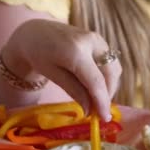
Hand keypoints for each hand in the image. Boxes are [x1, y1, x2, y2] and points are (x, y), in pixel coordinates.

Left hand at [0, 19, 121, 118]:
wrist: (35, 31)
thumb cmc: (38, 54)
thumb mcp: (52, 75)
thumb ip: (74, 91)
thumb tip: (90, 110)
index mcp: (76, 51)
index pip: (96, 81)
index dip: (103, 101)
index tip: (104, 118)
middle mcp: (91, 41)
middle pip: (110, 73)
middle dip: (107, 94)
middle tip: (98, 111)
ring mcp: (97, 38)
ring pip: (113, 67)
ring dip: (109, 85)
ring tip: (96, 99)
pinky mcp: (99, 39)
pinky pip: (110, 61)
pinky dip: (106, 76)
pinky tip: (95, 86)